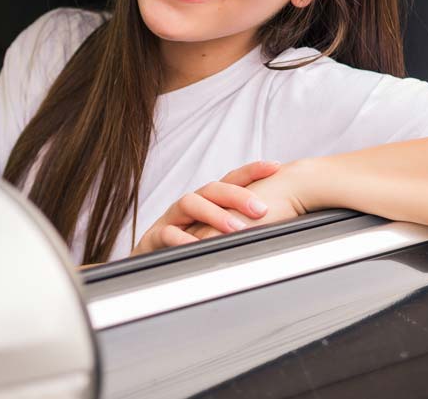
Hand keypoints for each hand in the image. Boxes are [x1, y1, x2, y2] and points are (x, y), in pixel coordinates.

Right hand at [130, 161, 280, 256]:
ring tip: (235, 229)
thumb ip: (240, 226)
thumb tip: (278, 225)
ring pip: (190, 203)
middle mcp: (190, 204)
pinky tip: (198, 246)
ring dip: (214, 214)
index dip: (252, 170)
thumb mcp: (214, 234)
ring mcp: (172, 218)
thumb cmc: (187, 246)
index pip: (231, 179)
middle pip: (212, 188)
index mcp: (207, 200)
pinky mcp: (155, 236)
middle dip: (237, 196)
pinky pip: (169, 233)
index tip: (276, 166)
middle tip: (260, 209)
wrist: (148, 262)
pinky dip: (184, 239)